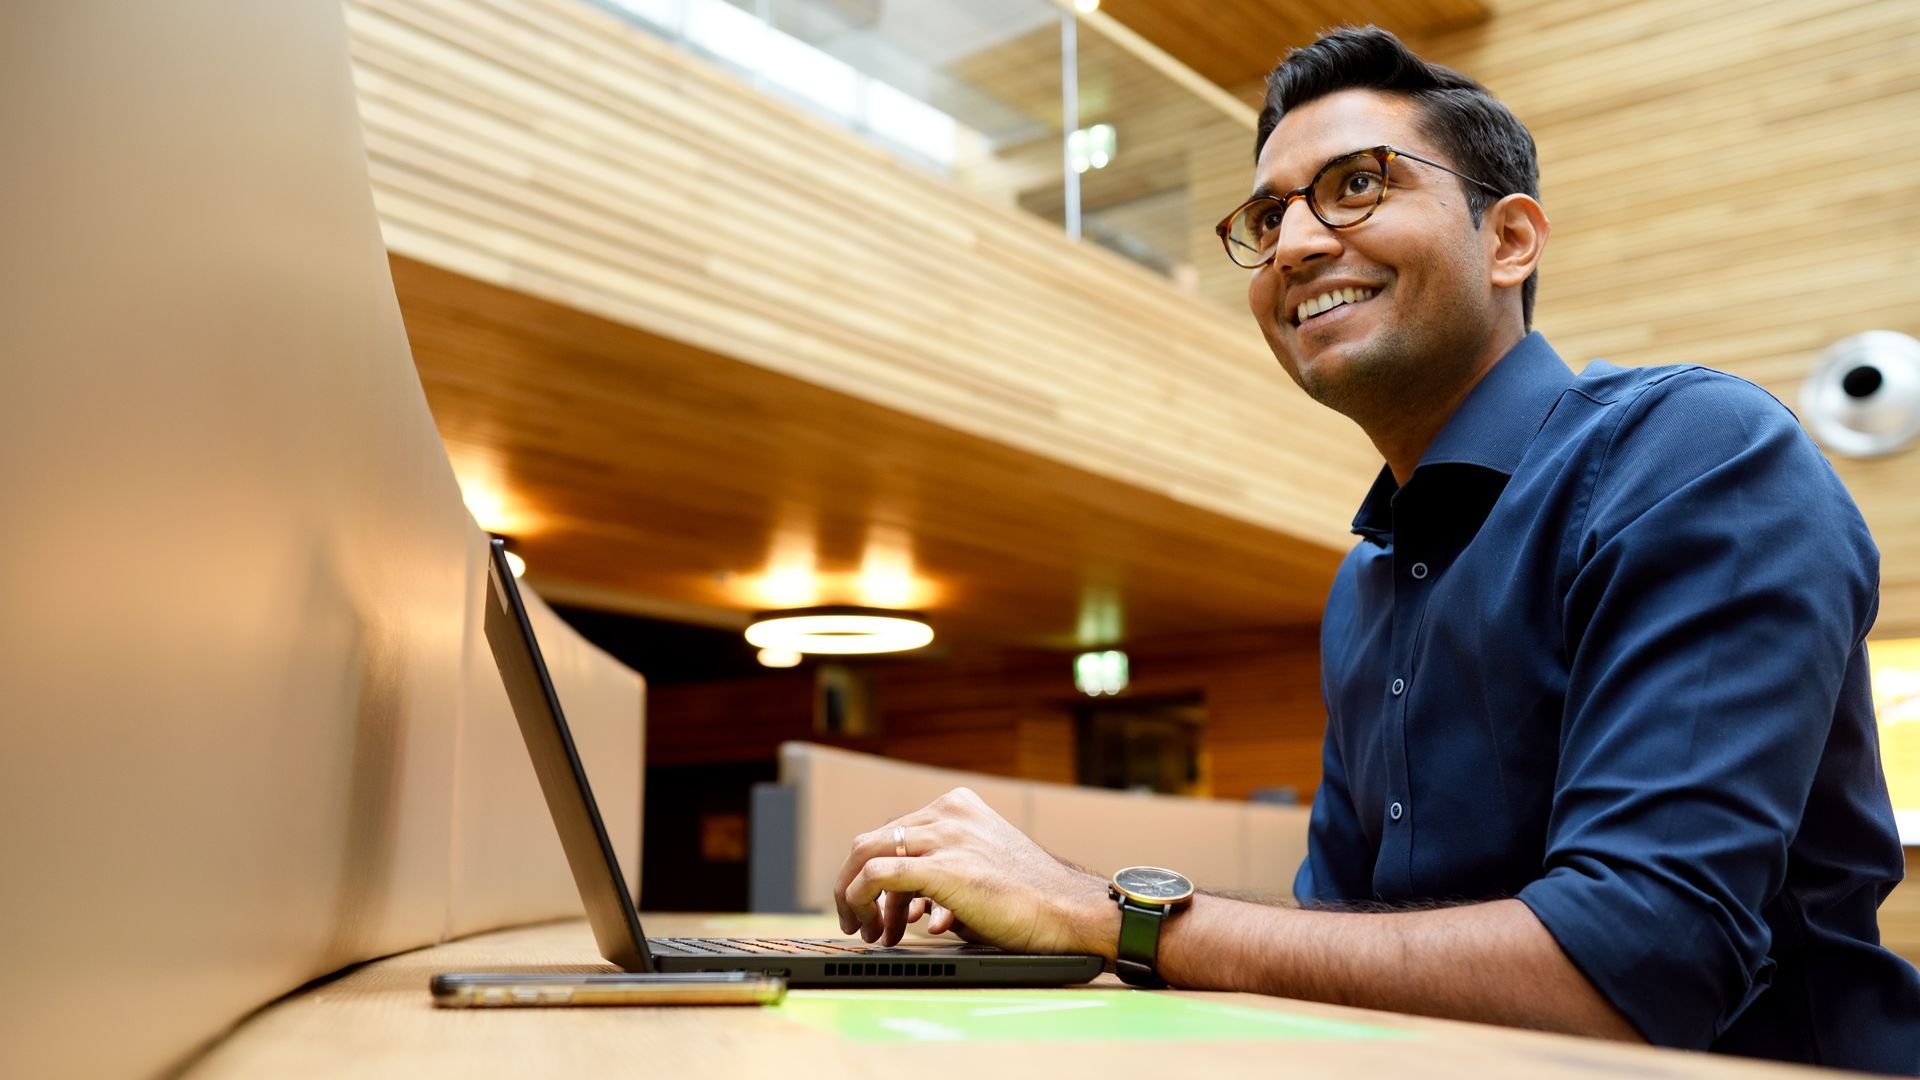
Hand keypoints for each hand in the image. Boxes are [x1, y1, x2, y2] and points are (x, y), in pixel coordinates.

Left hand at [833, 787, 1116, 955]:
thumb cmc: (1030, 899)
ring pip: (865, 855)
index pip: (893, 833)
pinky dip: (860, 900)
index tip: (875, 907)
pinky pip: (877, 876)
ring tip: (867, 932)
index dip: (874, 873)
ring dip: (854, 898)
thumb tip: (901, 906)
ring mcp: (945, 836)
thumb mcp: (979, 868)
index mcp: (957, 807)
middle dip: (856, 886)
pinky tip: (871, 926)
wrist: (1068, 911)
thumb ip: (938, 874)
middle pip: (872, 841)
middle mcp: (947, 813)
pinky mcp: (943, 867)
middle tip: (860, 922)